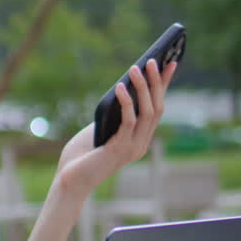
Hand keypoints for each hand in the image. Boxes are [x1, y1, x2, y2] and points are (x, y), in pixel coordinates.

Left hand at [55, 59, 175, 201]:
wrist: (69, 180)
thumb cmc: (81, 154)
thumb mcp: (100, 128)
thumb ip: (114, 113)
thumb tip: (123, 86)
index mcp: (139, 139)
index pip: (157, 108)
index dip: (164, 86)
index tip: (170, 63)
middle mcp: (141, 144)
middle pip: (157, 108)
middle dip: (156, 82)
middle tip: (152, 60)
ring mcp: (133, 148)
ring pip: (147, 113)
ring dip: (142, 88)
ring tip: (135, 68)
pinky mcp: (119, 149)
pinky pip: (128, 121)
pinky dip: (126, 102)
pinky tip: (119, 87)